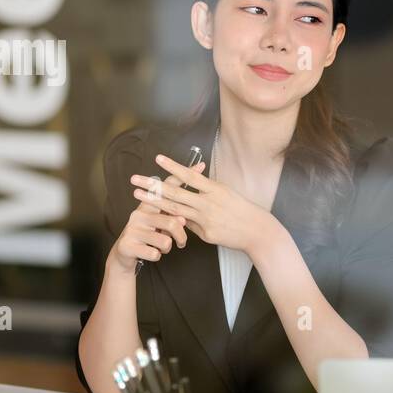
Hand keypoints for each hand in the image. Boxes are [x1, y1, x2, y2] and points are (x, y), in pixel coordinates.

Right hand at [109, 163, 200, 275]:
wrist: (124, 254)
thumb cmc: (147, 236)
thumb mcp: (158, 224)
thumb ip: (171, 217)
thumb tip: (184, 219)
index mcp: (148, 206)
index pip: (167, 189)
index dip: (183, 178)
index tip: (201, 166)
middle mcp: (139, 214)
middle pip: (171, 220)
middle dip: (180, 234)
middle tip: (182, 242)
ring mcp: (132, 229)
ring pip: (164, 240)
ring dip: (167, 248)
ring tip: (163, 248)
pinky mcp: (127, 245)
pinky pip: (154, 253)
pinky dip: (157, 256)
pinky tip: (152, 253)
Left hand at [130, 153, 278, 255]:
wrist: (257, 230)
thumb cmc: (242, 210)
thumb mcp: (226, 195)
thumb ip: (205, 194)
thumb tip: (189, 192)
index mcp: (214, 189)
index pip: (189, 176)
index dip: (173, 167)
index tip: (158, 159)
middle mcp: (208, 202)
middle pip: (175, 192)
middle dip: (153, 185)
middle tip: (135, 179)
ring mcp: (205, 218)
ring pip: (174, 209)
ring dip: (154, 202)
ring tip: (137, 196)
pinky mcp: (205, 233)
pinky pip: (186, 226)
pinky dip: (174, 222)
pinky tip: (159, 219)